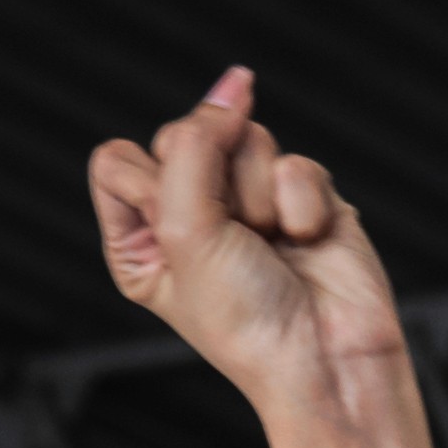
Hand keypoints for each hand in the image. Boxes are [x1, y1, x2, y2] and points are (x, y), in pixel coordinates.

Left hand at [89, 64, 409, 423]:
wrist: (330, 362)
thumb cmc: (248, 323)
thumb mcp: (185, 230)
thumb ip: (192, 145)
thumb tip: (232, 85)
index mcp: (139, 236)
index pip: (117, 159)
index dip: (150, 183)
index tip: (180, 232)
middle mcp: (189, 215)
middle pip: (182, 138)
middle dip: (214, 186)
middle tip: (235, 240)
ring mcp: (247, 205)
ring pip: (245, 139)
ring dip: (262, 195)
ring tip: (274, 244)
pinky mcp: (302, 199)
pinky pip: (298, 161)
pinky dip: (304, 203)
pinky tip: (308, 241)